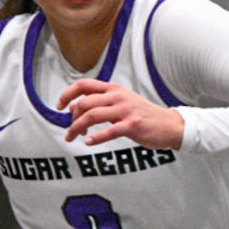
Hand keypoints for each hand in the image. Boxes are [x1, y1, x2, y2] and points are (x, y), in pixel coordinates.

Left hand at [57, 79, 184, 149]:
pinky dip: (96, 138)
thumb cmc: (143, 115)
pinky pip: (109, 132)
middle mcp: (118, 97)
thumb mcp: (121, 103)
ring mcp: (126, 111)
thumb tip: (73, 106)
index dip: (67, 94)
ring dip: (78, 128)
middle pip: (85, 103)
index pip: (84, 85)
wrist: (169, 124)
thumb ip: (99, 102)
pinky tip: (89, 143)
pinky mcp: (132, 125)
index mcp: (114, 89)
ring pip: (92, 116)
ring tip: (73, 138)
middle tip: (69, 131)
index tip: (59, 106)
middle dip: (72, 119)